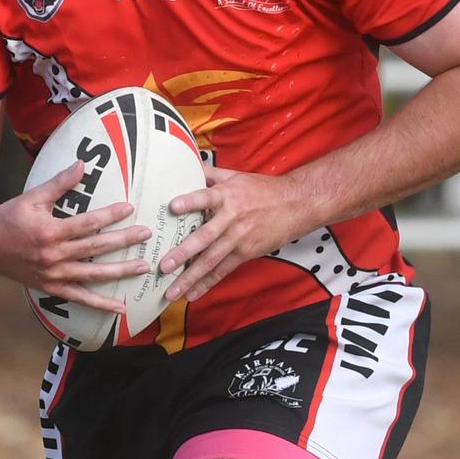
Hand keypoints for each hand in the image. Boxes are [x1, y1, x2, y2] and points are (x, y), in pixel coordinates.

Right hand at [0, 161, 151, 313]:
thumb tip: (82, 164)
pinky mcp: (51, 288)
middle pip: (95, 249)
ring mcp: (53, 275)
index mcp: (50, 232)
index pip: (87, 223)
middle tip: (146, 234)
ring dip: (119, 272)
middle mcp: (53, 256)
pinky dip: (100, 304)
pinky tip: (120, 307)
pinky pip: (79, 298)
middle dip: (123, 241)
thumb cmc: (9, 217)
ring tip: (143, 267)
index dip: (109, 216)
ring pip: (92, 276)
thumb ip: (59, 183)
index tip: (130, 208)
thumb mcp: (33, 197)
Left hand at [159, 165, 306, 302]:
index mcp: (227, 195)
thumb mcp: (236, 176)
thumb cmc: (262, 189)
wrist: (295, 204)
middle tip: (164, 265)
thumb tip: (187, 164)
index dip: (190, 202)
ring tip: (172, 291)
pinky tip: (193, 294)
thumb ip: (210, 174)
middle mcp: (232, 218)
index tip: (173, 206)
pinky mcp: (246, 253)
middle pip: (205, 237)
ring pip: (212, 260)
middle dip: (184, 253)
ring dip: (191, 277)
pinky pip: (224, 270)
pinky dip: (208, 283)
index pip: (205, 196)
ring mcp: (239, 238)